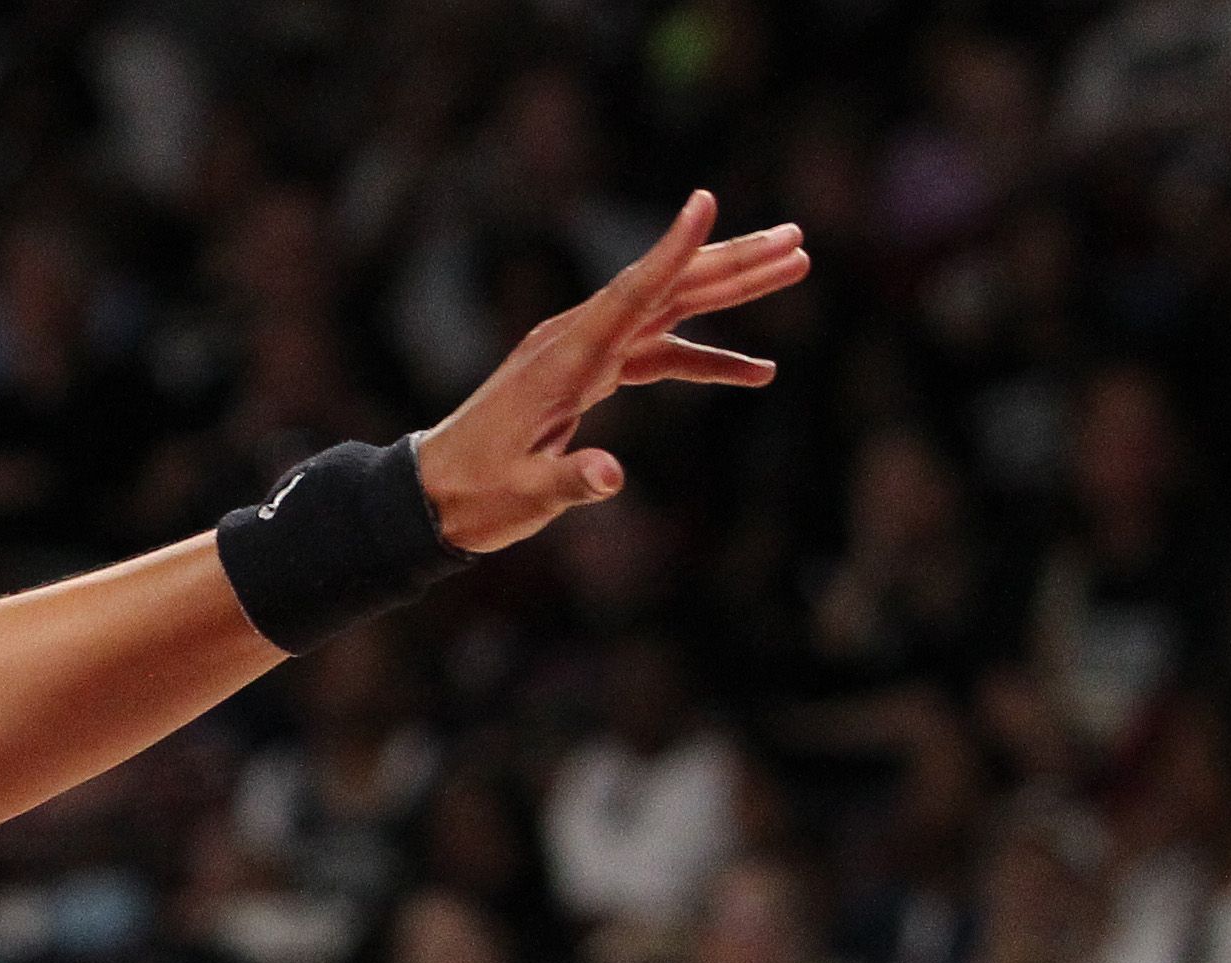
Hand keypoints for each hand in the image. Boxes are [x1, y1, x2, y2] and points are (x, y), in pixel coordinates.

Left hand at [411, 193, 808, 554]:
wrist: (432, 494)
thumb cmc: (474, 492)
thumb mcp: (524, 493)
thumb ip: (569, 482)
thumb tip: (610, 478)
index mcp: (565, 357)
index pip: (630, 292)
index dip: (672, 249)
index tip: (707, 201)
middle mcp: (578, 340)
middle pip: (667, 289)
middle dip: (733, 263)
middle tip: (798, 240)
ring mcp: (585, 353)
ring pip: (670, 310)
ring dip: (731, 291)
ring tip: (795, 266)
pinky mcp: (589, 375)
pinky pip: (658, 354)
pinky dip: (705, 358)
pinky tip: (755, 371)